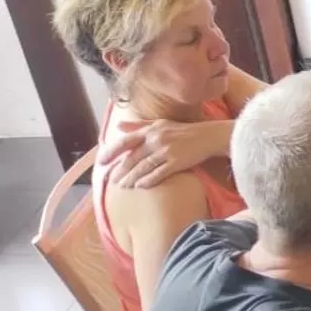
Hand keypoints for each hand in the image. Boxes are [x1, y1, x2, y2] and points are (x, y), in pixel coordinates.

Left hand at [99, 119, 226, 188]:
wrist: (209, 136)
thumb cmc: (185, 131)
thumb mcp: (161, 124)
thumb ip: (139, 126)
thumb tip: (118, 126)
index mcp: (150, 130)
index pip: (125, 141)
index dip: (111, 152)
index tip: (101, 161)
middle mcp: (156, 140)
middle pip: (133, 158)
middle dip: (121, 171)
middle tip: (113, 181)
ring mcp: (166, 151)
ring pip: (143, 168)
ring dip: (131, 178)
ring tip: (123, 186)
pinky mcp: (177, 162)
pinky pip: (159, 173)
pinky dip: (148, 180)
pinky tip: (140, 186)